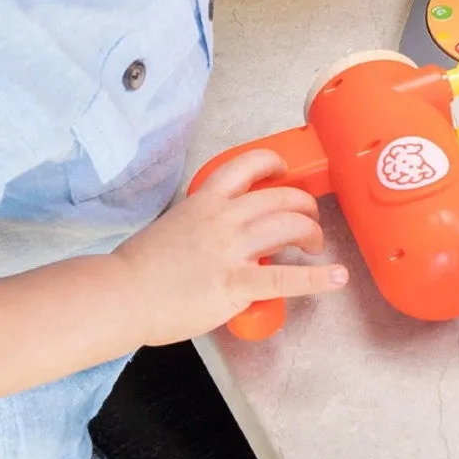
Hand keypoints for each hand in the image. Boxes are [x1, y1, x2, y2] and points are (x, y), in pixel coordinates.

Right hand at [114, 149, 346, 343]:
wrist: (123, 294)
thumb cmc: (141, 268)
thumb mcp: (174, 225)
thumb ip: (204, 222)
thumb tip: (224, 234)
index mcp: (206, 201)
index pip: (247, 165)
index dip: (273, 163)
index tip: (283, 170)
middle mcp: (224, 218)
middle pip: (282, 196)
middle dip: (305, 206)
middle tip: (308, 222)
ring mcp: (232, 249)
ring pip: (290, 226)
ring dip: (312, 233)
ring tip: (316, 245)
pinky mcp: (237, 282)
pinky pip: (286, 276)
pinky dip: (318, 277)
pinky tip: (336, 275)